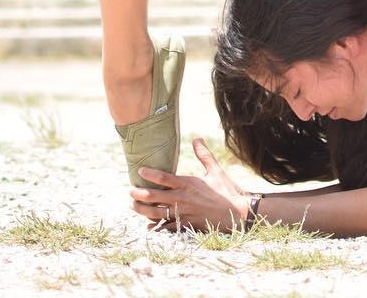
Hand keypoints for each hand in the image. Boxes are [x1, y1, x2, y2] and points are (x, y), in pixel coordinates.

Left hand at [129, 138, 249, 230]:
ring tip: (134, 206)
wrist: (236, 214)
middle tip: (130, 191)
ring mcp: (182, 213)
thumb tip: (196, 139)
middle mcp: (182, 198)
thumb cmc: (226, 190)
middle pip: (154, 197)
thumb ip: (204, 155)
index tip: (139, 170)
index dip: (149, 174)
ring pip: (156, 213)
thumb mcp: (215, 170)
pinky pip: (166, 227)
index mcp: (187, 183)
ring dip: (142, 210)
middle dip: (139, 194)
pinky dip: (156, 227)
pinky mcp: (185, 225)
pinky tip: (149, 225)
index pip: (163, 178)